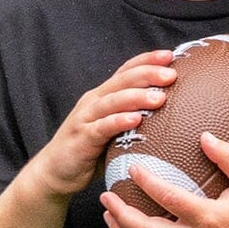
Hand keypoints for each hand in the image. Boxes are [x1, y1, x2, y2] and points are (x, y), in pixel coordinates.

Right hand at [33, 52, 176, 195]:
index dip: (146, 61)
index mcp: (103, 96)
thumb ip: (132, 118)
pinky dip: (118, 122)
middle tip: (172, 74)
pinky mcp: (82, 138)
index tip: (171, 55)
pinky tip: (136, 119)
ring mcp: (86, 118)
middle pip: (122, 81)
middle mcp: (94, 102)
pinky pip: (102, 127)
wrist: (56, 172)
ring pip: (113, 101)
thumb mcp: (114, 130)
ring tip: (160, 97)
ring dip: (137, 97)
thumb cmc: (90, 151)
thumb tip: (170, 116)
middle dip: (148, 74)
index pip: (126, 72)